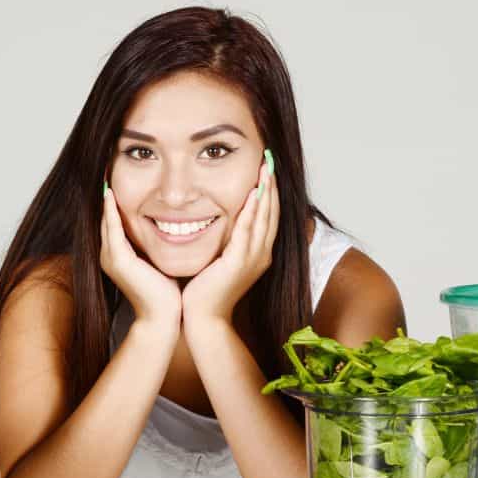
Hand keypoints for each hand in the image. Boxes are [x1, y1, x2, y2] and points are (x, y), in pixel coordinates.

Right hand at [99, 183, 181, 331]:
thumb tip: (172, 226)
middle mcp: (110, 254)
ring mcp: (111, 257)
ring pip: (105, 220)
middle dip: (107, 193)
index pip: (114, 219)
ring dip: (105, 197)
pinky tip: (110, 194)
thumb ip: (158, 243)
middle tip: (106, 165)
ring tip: (104, 172)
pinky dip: (110, 212)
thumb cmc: (168, 293)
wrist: (164, 318)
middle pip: (106, 216)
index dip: (114, 199)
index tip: (118, 175)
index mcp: (119, 254)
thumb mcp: (160, 260)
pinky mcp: (118, 261)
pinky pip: (112, 229)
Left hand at [182, 151, 278, 324]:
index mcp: (259, 254)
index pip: (269, 216)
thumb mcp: (222, 261)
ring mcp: (253, 259)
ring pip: (264, 217)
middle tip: (270, 159)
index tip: (267, 169)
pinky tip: (253, 192)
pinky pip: (247, 230)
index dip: (270, 192)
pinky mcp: (239, 262)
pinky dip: (251, 210)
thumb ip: (227, 243)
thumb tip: (222, 222)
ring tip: (266, 167)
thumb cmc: (207, 292)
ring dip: (266, 190)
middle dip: (272, 184)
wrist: (204, 319)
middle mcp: (262, 255)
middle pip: (272, 212)